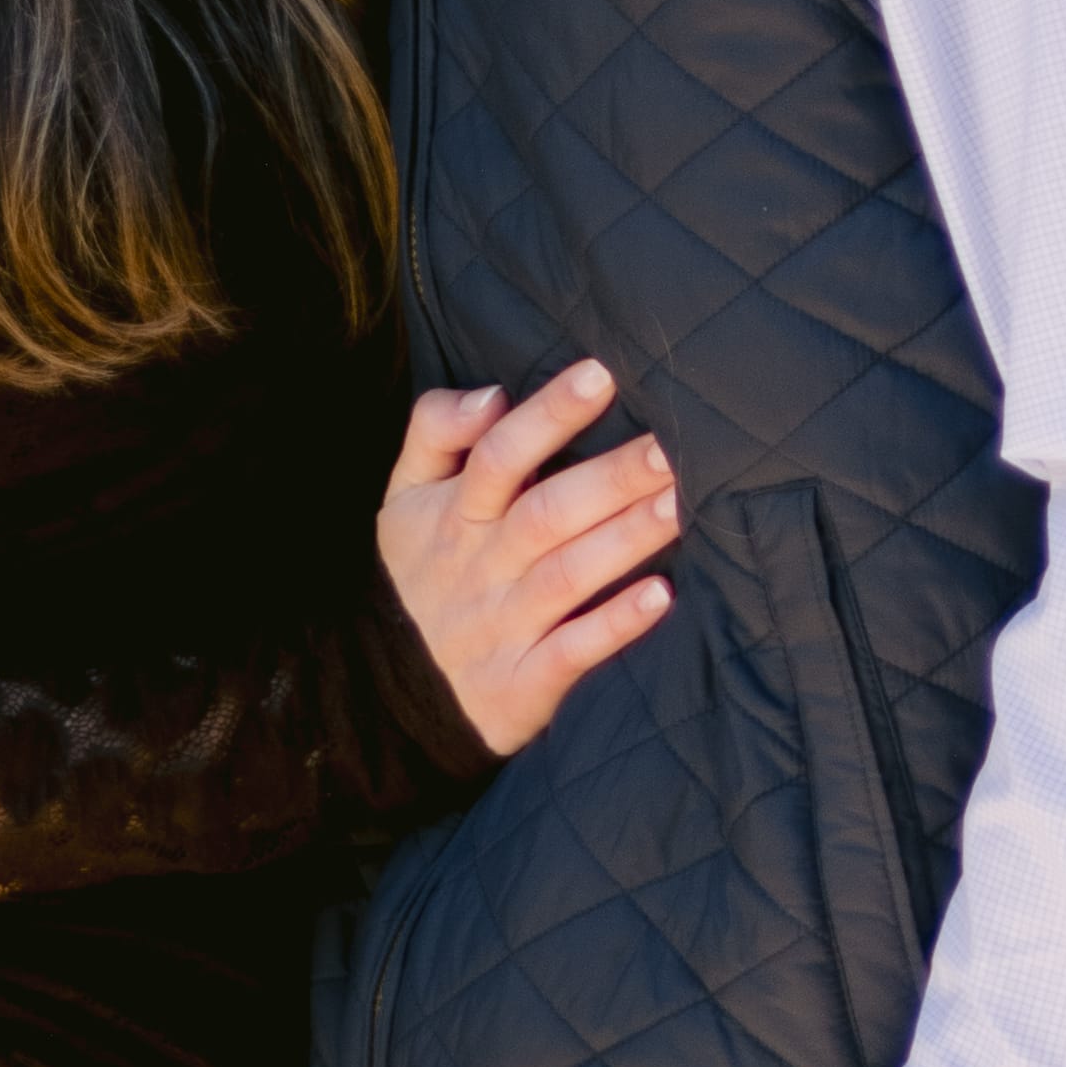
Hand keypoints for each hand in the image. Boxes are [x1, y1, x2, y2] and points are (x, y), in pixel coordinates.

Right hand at [380, 354, 678, 759]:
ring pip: (568, 576)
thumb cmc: (416, 574)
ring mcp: (503, 625)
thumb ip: (436, 432)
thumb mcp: (403, 499)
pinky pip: (571, 652)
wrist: (384, 692)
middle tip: (673, 444)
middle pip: (548, 512)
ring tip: (680, 505)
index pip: (500, 454)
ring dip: (624, 541)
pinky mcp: (522, 682)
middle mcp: (482, 566)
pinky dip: (614, 626)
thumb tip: (490, 393)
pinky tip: (660, 598)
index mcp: (455, 514)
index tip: (602, 374)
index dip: (549, 414)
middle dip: (613, 477)